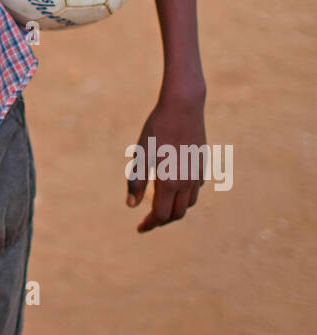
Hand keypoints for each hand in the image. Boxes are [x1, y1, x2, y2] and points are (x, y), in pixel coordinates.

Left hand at [126, 91, 206, 233]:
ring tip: (161, 206)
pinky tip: (175, 189)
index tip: (139, 228)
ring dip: (176, 209)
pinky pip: (196, 189)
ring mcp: (197, 173)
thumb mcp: (142, 153)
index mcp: (170, 182)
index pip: (161, 215)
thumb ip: (136, 181)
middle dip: (162, 220)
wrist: (184, 105)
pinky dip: (185, 195)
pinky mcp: (202, 164)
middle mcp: (187, 182)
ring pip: (189, 203)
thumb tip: (131, 205)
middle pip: (177, 213)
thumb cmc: (158, 128)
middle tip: (148, 220)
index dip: (149, 224)